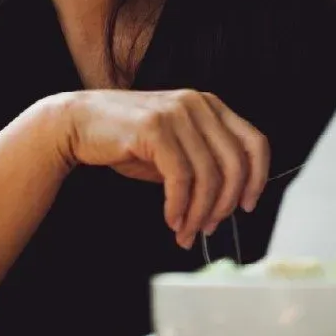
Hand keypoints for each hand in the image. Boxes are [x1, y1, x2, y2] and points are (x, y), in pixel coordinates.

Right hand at [56, 89, 269, 248]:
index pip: (255, 142)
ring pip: (208, 175)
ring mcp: (177, 112)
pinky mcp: (155, 127)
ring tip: (185, 231)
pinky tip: (170, 219)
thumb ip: (202, 165)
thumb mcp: (175, 149)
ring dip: (198, 213)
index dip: (258, 178)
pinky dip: (179, 205)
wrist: (78, 123)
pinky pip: (180, 177)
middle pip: (235, 164)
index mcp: (210, 106)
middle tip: (208, 228)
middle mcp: (198, 104)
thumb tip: (226, 204)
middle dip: (224, 205)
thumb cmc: (126, 140)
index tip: (247, 205)